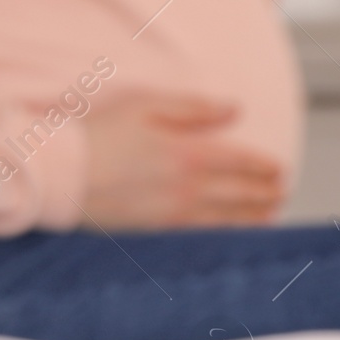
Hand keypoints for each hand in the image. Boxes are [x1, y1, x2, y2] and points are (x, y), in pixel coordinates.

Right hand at [81, 94, 283, 229]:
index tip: (280, 170)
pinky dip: (225, 234)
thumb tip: (235, 110)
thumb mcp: (144, 105)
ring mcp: (172, 212)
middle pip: (241, 193)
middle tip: (281, 192)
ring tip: (269, 215)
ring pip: (227, 218)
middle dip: (266, 193)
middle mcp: (188, 186)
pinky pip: (202, 235)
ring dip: (253, 217)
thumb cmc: (96, 134)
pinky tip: (231, 233)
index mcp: (189, 152)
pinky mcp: (155, 230)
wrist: (59, 174)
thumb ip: (193, 108)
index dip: (266, 166)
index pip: (243, 161)